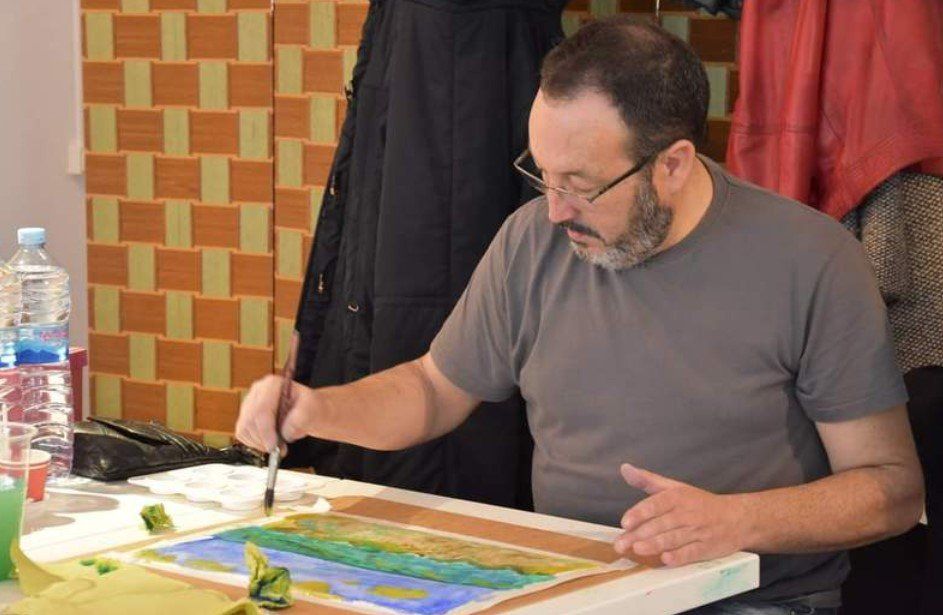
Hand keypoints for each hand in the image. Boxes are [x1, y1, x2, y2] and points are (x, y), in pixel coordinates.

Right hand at [235, 375, 312, 453]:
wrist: (307, 412)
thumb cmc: (309, 408)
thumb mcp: (312, 409)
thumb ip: (300, 419)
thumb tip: (285, 432)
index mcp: (272, 385)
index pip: (261, 409)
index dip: (265, 430)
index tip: (274, 445)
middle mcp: (257, 392)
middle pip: (249, 420)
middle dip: (263, 440)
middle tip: (279, 449)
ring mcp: (249, 404)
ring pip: (244, 429)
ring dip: (260, 443)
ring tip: (277, 446)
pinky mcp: (245, 417)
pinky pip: (242, 434)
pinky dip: (255, 443)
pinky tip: (269, 442)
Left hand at [614, 463, 752, 566]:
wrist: (738, 517)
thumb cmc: (700, 503)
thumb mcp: (675, 487)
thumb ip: (648, 480)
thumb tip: (625, 469)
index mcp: (677, 497)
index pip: (656, 504)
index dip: (640, 513)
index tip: (625, 522)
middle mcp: (687, 513)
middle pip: (661, 524)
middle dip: (639, 534)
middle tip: (621, 545)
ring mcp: (698, 531)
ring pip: (673, 538)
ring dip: (655, 544)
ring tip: (638, 550)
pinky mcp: (707, 548)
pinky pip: (692, 552)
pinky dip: (679, 556)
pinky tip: (666, 559)